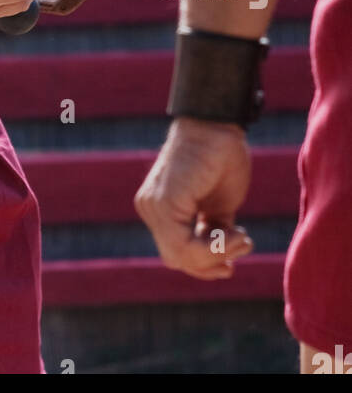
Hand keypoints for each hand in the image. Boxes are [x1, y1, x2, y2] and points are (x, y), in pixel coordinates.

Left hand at [134, 117, 253, 278]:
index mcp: (161, 208)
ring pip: (182, 256)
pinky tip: (236, 234)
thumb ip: (211, 231)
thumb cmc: (221, 159)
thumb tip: (220, 263)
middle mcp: (151, 208)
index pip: (176, 253)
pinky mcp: (164, 203)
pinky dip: (215, 247)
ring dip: (219, 253)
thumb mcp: (217, 206)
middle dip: (212, 261)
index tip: (230, 266)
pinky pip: (185, 245)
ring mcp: (153, 206)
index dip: (204, 265)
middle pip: (178, 258)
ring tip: (242, 238)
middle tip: (242, 246)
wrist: (218, 126)